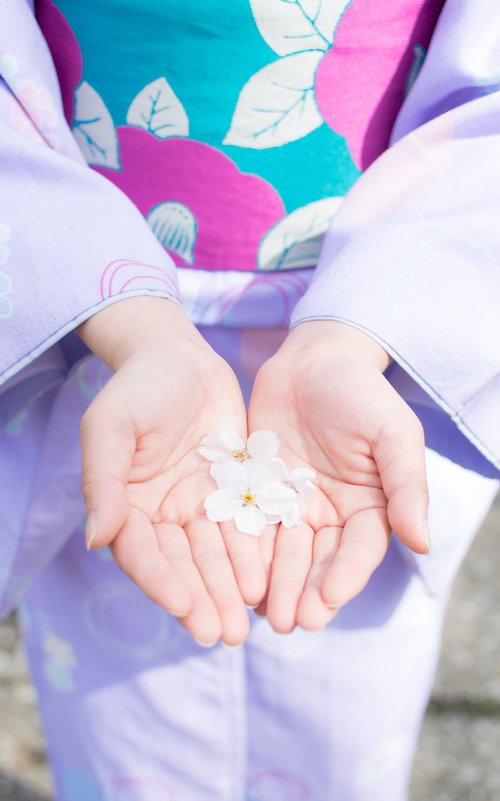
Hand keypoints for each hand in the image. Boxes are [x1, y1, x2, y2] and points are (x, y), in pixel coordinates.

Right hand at [78, 297, 265, 644]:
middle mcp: (164, 514)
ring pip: (217, 555)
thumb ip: (103, 481)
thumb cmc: (137, 387)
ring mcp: (200, 505)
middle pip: (184, 565)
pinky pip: (246, 528)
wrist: (179, 356)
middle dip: (203, 599)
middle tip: (223, 633)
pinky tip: (270, 580)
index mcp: (128, 506)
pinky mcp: (233, 492)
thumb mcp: (110, 426)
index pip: (143, 553)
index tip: (183, 607)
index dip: (161, 582)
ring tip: (248, 621)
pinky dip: (255, 555)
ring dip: (231, 588)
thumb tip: (96, 539)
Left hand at [248, 321, 428, 632]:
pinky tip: (235, 576)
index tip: (329, 598)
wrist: (313, 360)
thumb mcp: (393, 433)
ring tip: (261, 612)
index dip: (346, 575)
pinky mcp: (259, 493)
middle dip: (304, 591)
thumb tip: (423, 543)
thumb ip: (407, 485)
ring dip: (274, 583)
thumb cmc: (360, 393)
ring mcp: (293, 506)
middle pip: (318, 560)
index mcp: (369, 506)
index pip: (359, 550)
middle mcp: (331, 514)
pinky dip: (245, 553)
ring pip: (283, 553)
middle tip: (289, 621)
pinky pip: (251, 527)